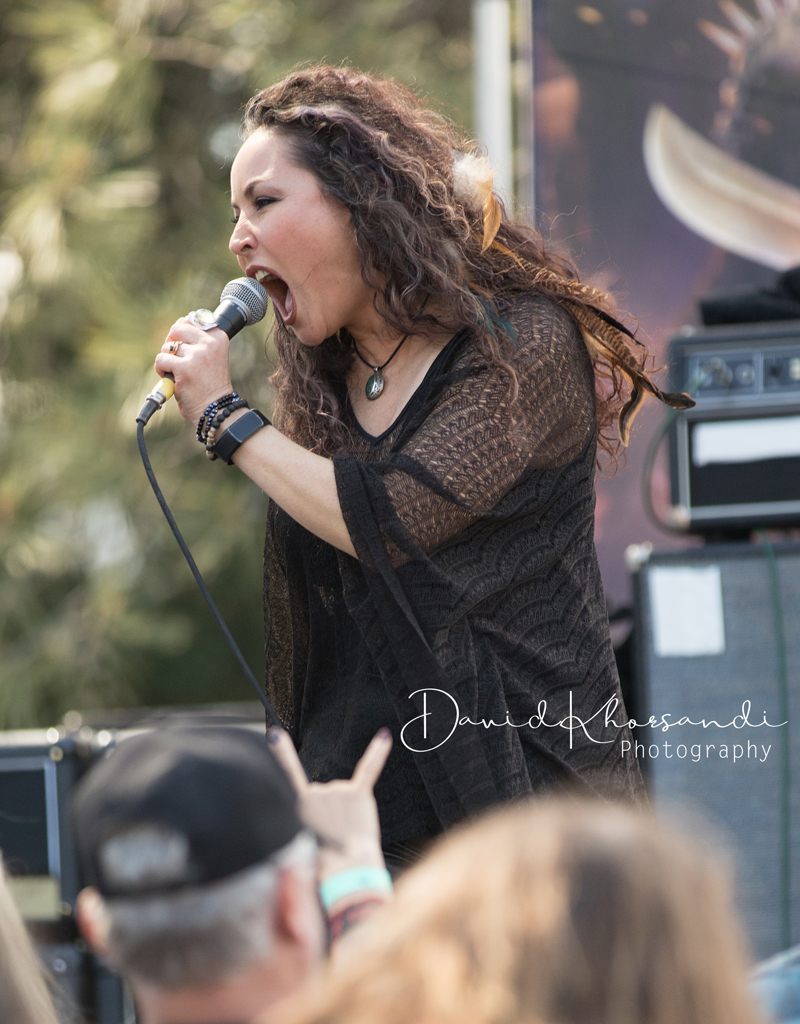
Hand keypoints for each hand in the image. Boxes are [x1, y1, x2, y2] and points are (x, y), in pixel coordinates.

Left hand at [154, 317, 234, 424]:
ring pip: (167, 347)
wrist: (216, 409)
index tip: (187, 348)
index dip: (183, 334)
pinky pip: (161, 359)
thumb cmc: (211, 384)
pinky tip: (170, 378)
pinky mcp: (184, 368)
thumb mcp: (211, 356)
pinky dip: (161, 369)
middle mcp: (210, 343)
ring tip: (177, 372)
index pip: (192, 320)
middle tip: (177, 358)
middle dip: (172, 343)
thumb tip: (176, 326)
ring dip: (167, 360)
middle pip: (177, 329)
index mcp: (219, 338)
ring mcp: (197, 355)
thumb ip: (198, 340)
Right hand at [268, 727, 390, 880]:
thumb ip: (308, 815)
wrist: (348, 871)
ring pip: (342, 791)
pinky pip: (369, 769)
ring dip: (347, 809)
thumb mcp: (303, 837)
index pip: (289, 773)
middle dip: (330, 810)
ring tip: (347, 831)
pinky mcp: (359, 794)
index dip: (282, 753)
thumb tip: (316, 799)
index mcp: (298, 804)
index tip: (274, 734)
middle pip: (324, 791)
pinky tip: (384, 737)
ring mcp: (337, 792)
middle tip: (334, 834)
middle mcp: (316, 792)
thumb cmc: (326, 861)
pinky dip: (378, 752)